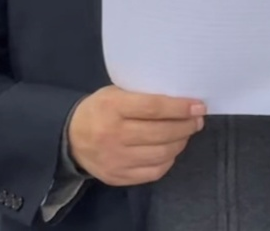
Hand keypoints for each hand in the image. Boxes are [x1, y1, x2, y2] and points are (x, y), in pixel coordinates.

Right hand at [67, 85, 206, 186]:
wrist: (70, 138)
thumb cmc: (99, 109)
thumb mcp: (115, 93)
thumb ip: (142, 96)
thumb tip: (180, 100)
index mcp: (113, 108)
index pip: (154, 108)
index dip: (180, 108)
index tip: (199, 106)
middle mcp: (114, 135)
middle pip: (161, 133)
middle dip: (186, 126)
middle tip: (197, 120)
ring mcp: (116, 159)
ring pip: (161, 154)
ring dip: (180, 142)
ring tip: (186, 133)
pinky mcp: (118, 177)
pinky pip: (153, 172)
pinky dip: (168, 160)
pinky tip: (171, 150)